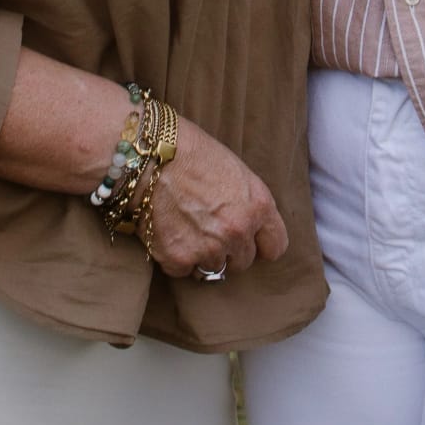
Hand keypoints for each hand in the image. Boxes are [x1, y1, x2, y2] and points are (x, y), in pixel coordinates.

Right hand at [146, 116, 289, 278]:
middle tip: (209, 227)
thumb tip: (252, 228)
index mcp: (259, 207)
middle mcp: (237, 231)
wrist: (150, 155)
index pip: (275, 247)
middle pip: (243, 261)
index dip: (261, 244)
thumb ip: (249, 204)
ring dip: (202, 254)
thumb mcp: (237, 172)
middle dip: (229, 249)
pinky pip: (183, 270)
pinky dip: (175, 257)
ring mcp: (208, 248)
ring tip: (186, 227)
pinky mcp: (178, 258)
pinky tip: (168, 232)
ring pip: (213, 269)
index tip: (250, 241)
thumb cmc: (193, 153)